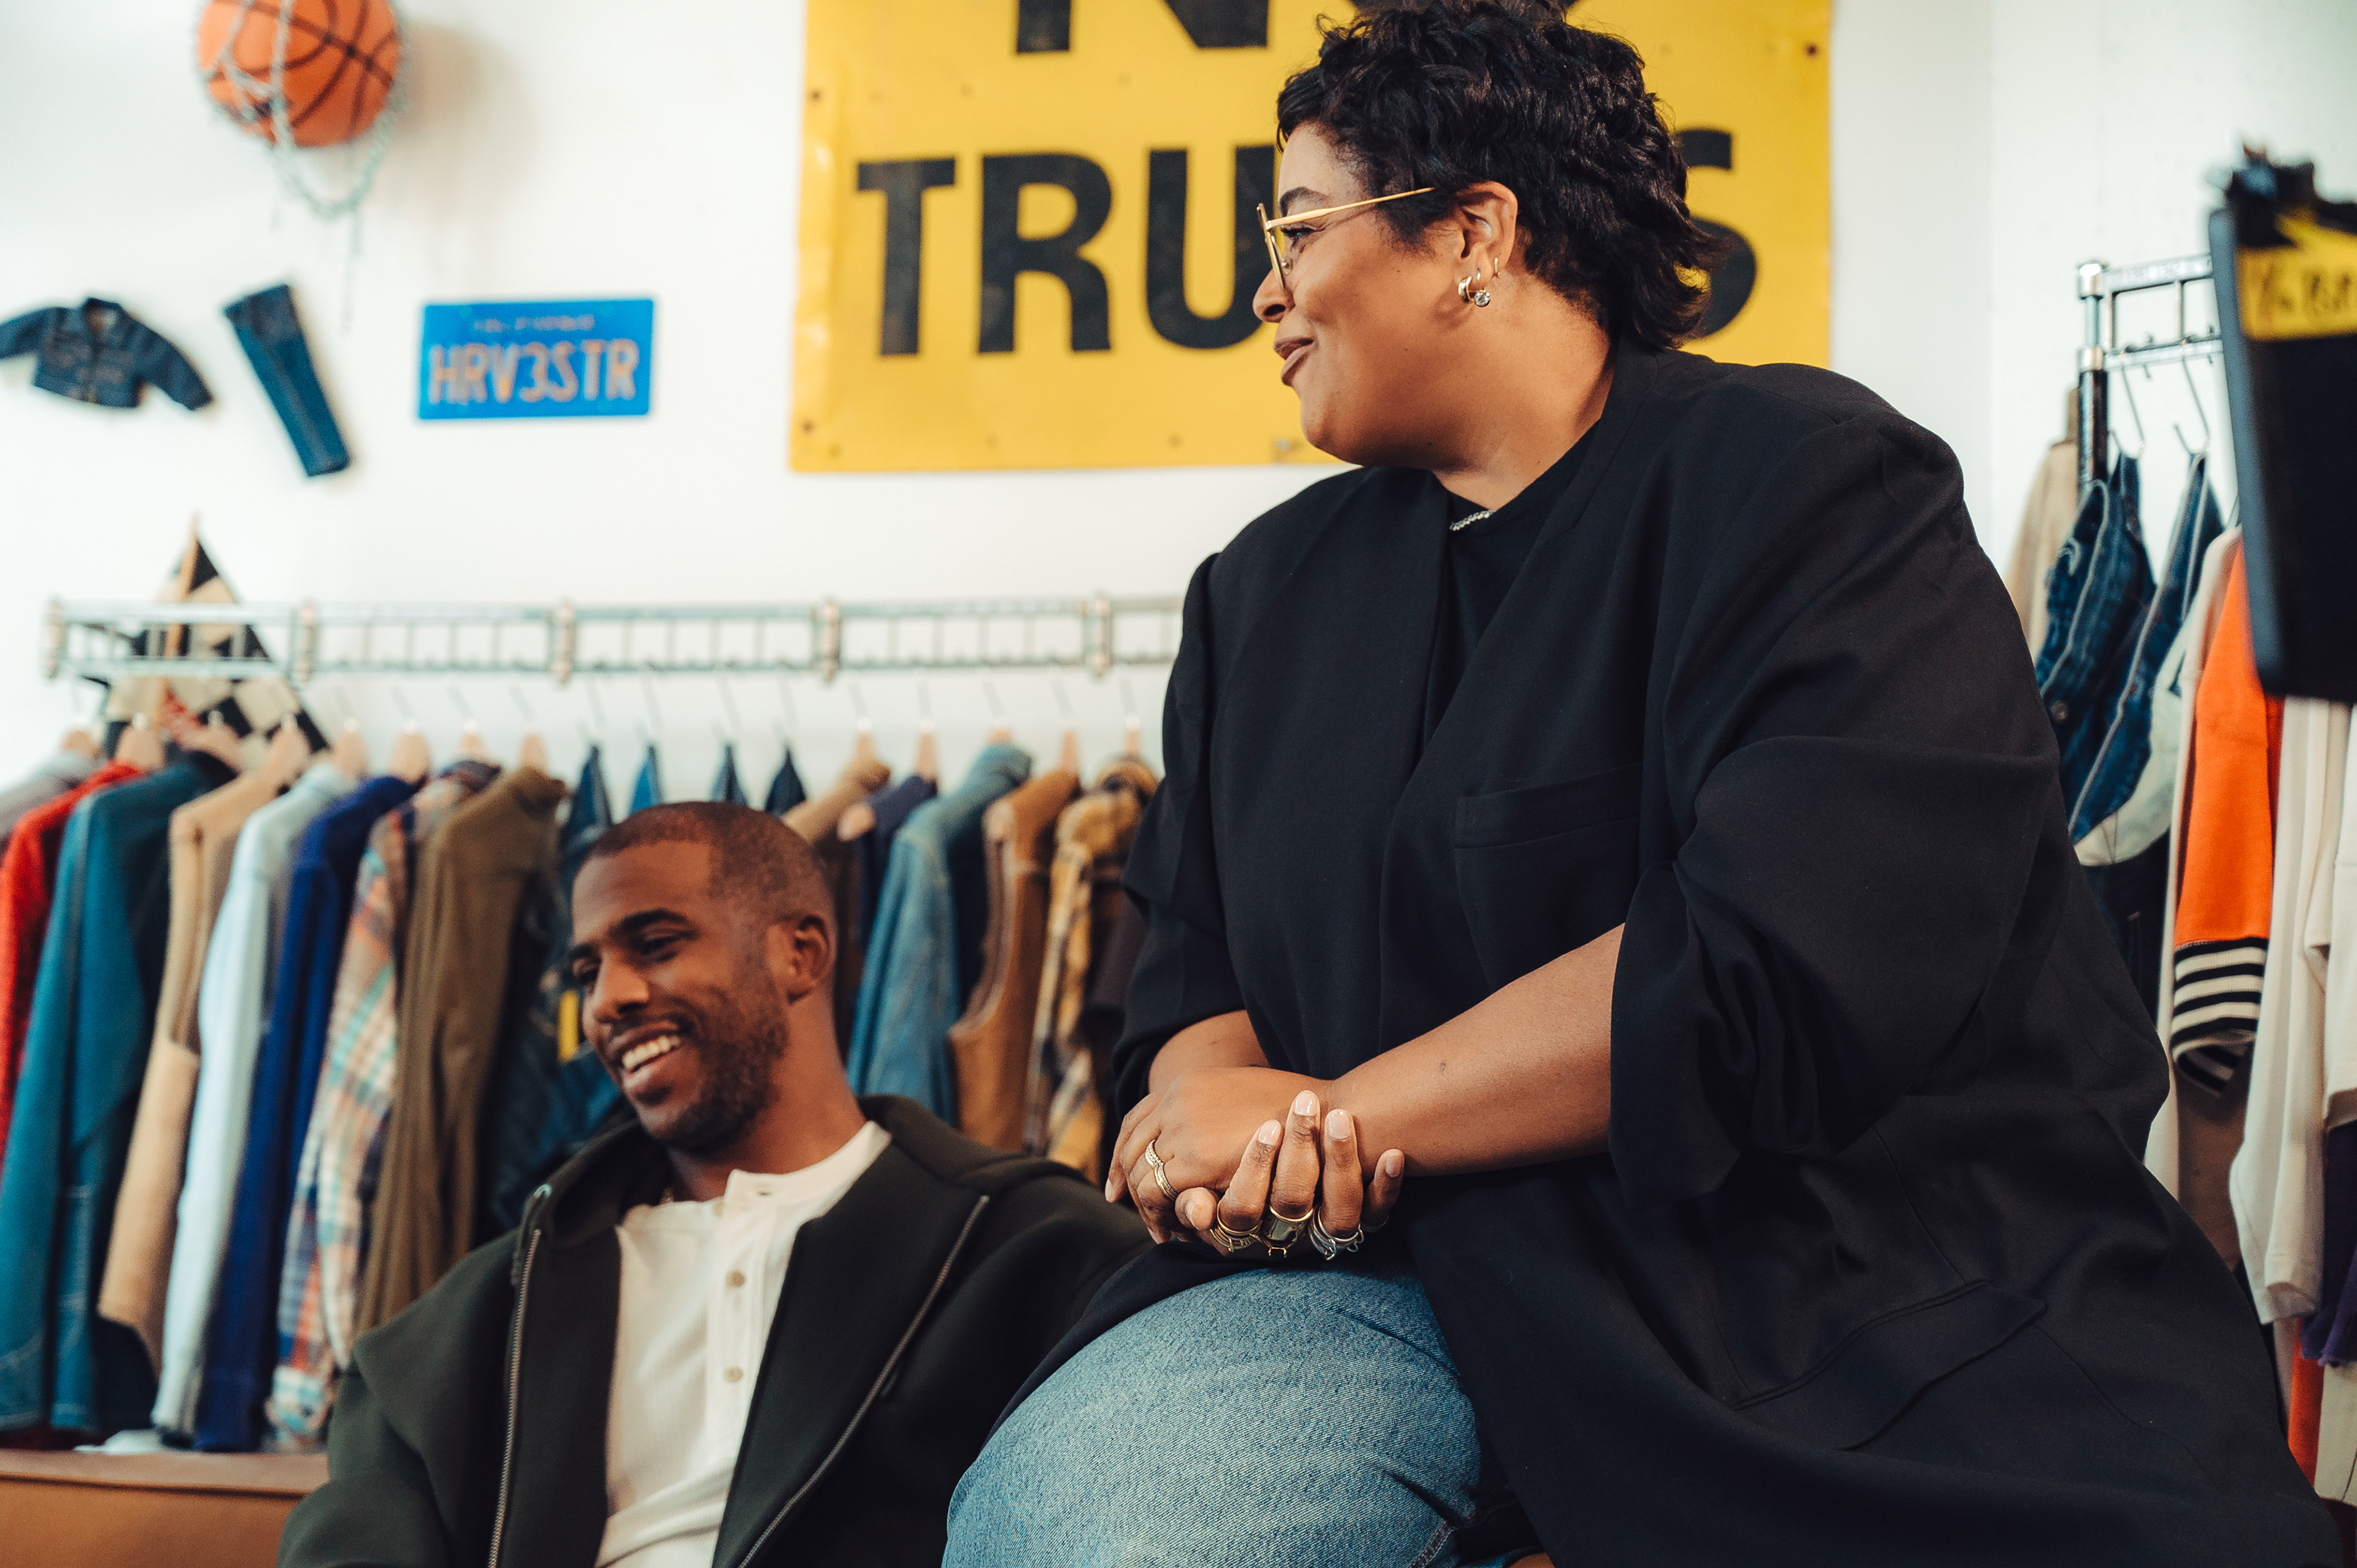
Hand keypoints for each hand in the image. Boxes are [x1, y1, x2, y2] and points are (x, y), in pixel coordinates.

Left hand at [1109, 1066, 1322, 1239]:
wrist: (1325, 1112)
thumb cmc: (1295, 1110)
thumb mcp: (1242, 1099)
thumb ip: (1214, 1114)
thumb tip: (1202, 1139)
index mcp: (1185, 1083)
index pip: (1135, 1120)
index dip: (1123, 1152)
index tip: (1121, 1182)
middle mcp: (1176, 1102)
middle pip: (1130, 1147)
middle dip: (1127, 1182)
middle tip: (1142, 1214)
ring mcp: (1182, 1128)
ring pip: (1139, 1173)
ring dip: (1145, 1204)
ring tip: (1162, 1228)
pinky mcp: (1194, 1160)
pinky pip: (1155, 1192)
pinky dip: (1158, 1213)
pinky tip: (1174, 1229)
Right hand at [1174, 1090, 1403, 1261]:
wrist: (1291, 1182)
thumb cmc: (1239, 1185)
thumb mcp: (1209, 1196)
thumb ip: (1193, 1202)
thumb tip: (1197, 1208)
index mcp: (1248, 1228)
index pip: (1243, 1212)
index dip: (1254, 1172)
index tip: (1268, 1126)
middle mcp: (1290, 1234)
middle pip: (1293, 1203)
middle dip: (1301, 1153)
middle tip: (1304, 1105)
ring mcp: (1328, 1229)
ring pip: (1340, 1213)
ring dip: (1342, 1162)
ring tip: (1340, 1117)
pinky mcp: (1363, 1222)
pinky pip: (1378, 1214)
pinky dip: (1387, 1186)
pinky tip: (1393, 1155)